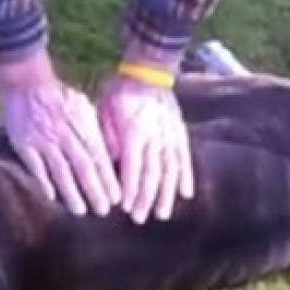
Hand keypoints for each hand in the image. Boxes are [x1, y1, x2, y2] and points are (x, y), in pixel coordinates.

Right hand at [0, 51, 120, 215]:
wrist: (26, 82)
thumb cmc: (60, 97)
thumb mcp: (84, 108)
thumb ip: (95, 131)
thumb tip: (110, 157)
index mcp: (82, 125)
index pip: (99, 157)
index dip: (108, 179)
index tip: (116, 198)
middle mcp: (65, 134)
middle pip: (83, 168)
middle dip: (94, 191)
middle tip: (103, 210)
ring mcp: (43, 140)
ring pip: (60, 171)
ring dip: (71, 194)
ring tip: (80, 211)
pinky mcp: (24, 144)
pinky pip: (36, 167)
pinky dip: (45, 182)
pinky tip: (52, 197)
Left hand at [98, 73, 192, 223]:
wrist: (149, 70)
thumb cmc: (120, 92)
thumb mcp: (104, 112)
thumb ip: (108, 140)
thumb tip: (110, 166)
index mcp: (134, 133)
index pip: (132, 169)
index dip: (129, 190)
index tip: (124, 208)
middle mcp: (155, 138)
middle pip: (152, 175)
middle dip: (145, 199)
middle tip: (139, 218)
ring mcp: (170, 137)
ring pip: (170, 171)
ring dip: (166, 195)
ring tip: (162, 214)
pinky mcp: (180, 134)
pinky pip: (184, 159)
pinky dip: (186, 177)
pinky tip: (186, 194)